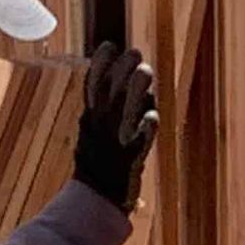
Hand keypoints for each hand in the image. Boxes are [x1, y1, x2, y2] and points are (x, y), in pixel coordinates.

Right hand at [72, 41, 158, 211]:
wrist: (97, 199)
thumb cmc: (100, 161)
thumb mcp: (95, 130)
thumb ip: (107, 105)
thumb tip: (124, 76)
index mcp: (92, 120)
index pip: (93, 88)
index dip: (100, 65)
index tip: (108, 45)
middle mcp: (102, 129)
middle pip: (110, 95)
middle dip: (121, 71)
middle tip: (134, 52)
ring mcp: (117, 144)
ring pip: (126, 114)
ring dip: (135, 92)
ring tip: (145, 71)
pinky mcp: (132, 161)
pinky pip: (140, 143)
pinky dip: (145, 129)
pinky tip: (152, 115)